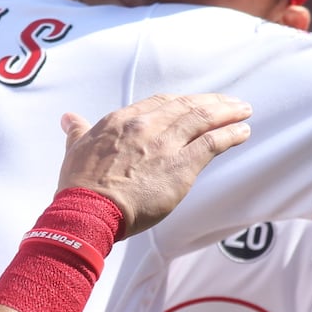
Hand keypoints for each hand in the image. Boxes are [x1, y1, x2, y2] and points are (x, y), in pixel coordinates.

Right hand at [56, 93, 251, 237]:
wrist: (89, 210)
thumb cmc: (79, 186)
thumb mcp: (75, 150)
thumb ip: (77, 132)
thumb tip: (68, 118)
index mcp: (122, 120)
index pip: (160, 102)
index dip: (182, 101)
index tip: (195, 102)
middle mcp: (146, 125)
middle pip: (186, 106)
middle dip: (212, 102)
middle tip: (230, 102)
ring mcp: (165, 144)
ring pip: (203, 119)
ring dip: (227, 113)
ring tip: (243, 111)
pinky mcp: (181, 166)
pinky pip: (212, 143)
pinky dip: (230, 135)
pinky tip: (242, 132)